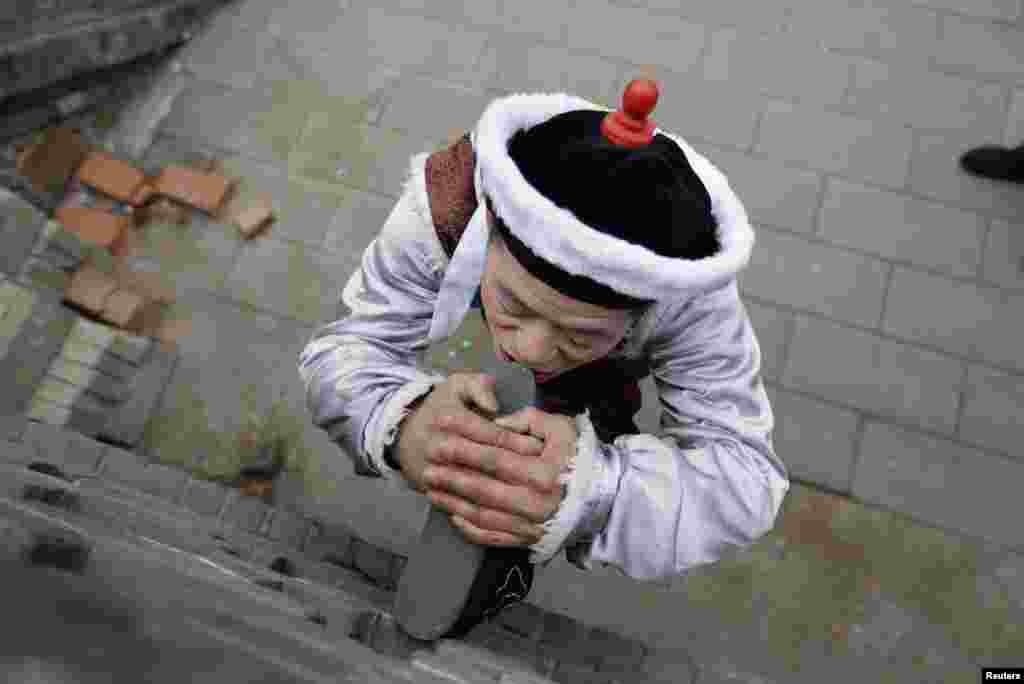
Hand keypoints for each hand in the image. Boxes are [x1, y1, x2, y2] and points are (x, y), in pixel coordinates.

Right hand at [394, 372, 546, 529]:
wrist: (404, 436)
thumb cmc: (442, 407)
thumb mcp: (458, 385)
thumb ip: (479, 387)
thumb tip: (494, 406)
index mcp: (449, 418)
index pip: (489, 434)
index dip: (516, 441)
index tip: (540, 448)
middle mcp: (439, 446)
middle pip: (484, 462)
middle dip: (515, 468)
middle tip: (544, 474)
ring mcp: (434, 472)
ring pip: (474, 487)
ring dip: (503, 493)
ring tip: (531, 494)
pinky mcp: (432, 491)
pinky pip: (460, 506)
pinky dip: (484, 511)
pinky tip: (508, 512)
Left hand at [425, 406, 577, 547]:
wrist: (602, 499)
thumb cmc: (579, 457)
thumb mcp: (561, 428)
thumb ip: (529, 420)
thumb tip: (497, 422)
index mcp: (543, 472)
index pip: (495, 454)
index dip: (464, 441)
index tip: (441, 432)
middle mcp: (535, 502)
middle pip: (482, 486)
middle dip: (451, 472)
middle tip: (428, 460)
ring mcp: (530, 525)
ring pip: (482, 513)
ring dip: (452, 500)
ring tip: (430, 486)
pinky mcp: (527, 540)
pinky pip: (492, 537)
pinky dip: (469, 528)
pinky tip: (452, 514)